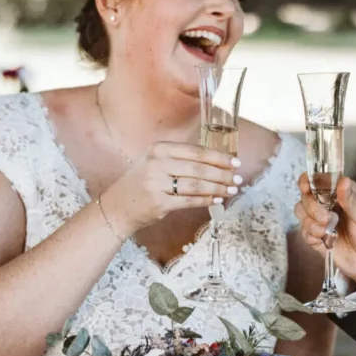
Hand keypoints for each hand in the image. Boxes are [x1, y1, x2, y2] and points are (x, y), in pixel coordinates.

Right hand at [105, 142, 240, 234]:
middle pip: (199, 168)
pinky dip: (206, 200)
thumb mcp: (155, 162)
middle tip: (238, 178)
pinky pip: (189, 200)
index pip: (196, 151)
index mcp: (159, 149)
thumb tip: (217, 162)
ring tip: (232, 190)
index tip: (235, 162)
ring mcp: (157, 182)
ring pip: (196, 184)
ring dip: (218, 188)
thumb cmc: (142, 183)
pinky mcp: (159, 202)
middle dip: (222, 174)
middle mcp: (157, 163)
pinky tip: (217, 199)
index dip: (218, 157)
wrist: (117, 206)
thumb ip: (181, 159)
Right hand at [294, 174, 355, 287]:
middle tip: (325, 218)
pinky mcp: (316, 236)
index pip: (319, 179)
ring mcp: (321, 220)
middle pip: (306, 196)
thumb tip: (343, 180)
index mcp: (342, 192)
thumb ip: (352, 200)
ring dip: (309, 221)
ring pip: (301, 212)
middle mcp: (329, 203)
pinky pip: (303, 231)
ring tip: (323, 231)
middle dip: (311, 207)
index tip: (306, 187)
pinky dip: (309, 234)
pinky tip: (322, 239)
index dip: (309, 180)